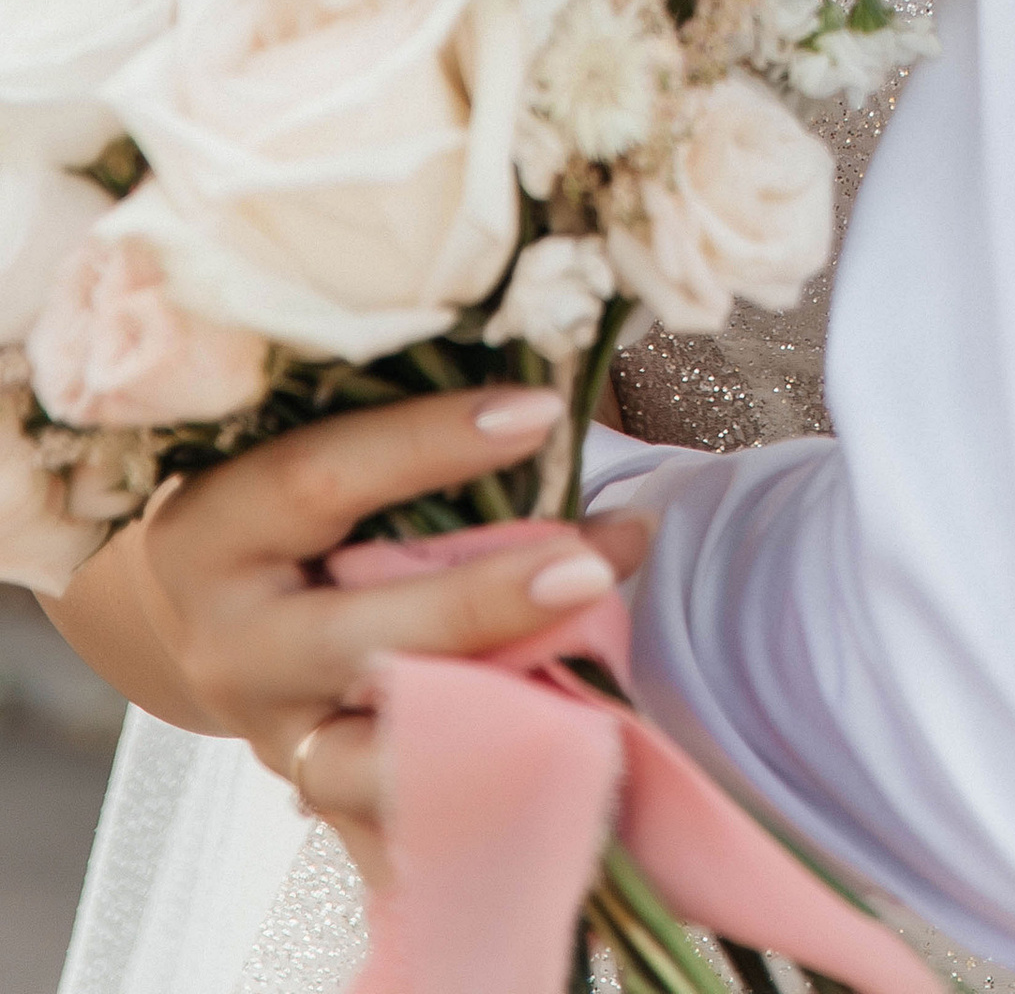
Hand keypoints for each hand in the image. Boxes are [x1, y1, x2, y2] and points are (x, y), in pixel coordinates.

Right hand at [50, 389, 649, 888]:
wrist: (187, 616)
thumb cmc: (283, 506)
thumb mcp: (306, 460)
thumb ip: (405, 448)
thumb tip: (554, 415)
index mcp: (217, 532)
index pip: (319, 477)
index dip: (431, 443)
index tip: (541, 413)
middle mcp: (235, 648)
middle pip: (361, 635)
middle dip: (484, 605)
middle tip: (593, 566)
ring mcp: (272, 739)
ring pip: (373, 761)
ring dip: (489, 729)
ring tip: (593, 696)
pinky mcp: (315, 804)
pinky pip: (399, 836)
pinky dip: (476, 818)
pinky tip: (560, 785)